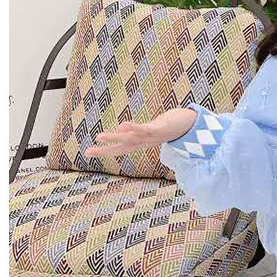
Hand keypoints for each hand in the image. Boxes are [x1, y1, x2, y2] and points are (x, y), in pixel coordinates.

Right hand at [83, 107, 197, 158]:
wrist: (189, 124)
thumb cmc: (168, 126)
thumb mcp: (152, 130)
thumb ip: (141, 131)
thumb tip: (126, 130)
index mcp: (141, 142)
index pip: (120, 148)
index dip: (104, 151)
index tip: (87, 153)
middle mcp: (144, 142)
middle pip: (122, 146)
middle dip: (104, 151)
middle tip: (87, 152)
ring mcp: (151, 136)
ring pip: (130, 138)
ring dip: (115, 137)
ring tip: (98, 136)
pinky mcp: (159, 128)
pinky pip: (145, 128)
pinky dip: (134, 128)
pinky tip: (122, 125)